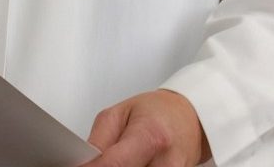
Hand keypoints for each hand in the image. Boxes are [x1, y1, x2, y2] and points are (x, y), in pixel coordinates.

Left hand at [85, 89, 210, 166]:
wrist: (191, 119)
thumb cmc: (159, 112)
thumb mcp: (119, 113)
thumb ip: (98, 140)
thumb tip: (82, 163)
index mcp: (151, 136)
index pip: (113, 165)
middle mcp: (166, 163)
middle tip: (101, 159)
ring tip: (123, 159)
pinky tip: (133, 164)